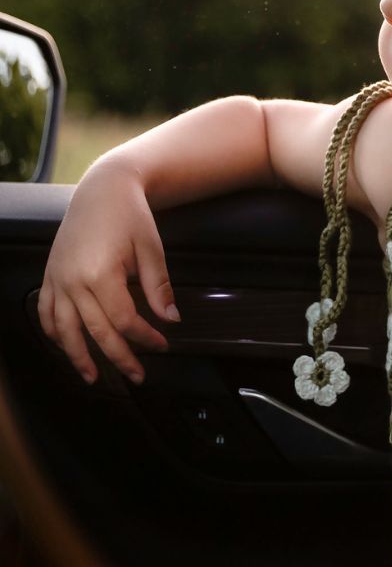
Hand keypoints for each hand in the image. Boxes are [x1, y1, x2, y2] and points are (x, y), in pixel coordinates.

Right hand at [38, 158, 179, 384]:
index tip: (163, 345)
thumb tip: (170, 319)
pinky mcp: (50, 274)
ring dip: (78, 356)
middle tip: (137, 376)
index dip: (144, 338)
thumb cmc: (129, 215)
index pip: (123, 321)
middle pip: (96, 332)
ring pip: (64, 329)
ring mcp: (57, 279)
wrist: (103, 189)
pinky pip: (46, 312)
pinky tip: (66, 346)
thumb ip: (159, 288)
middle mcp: (73, 281)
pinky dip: (54, 332)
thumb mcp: (152, 249)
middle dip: (118, 358)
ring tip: (93, 377)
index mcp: (100, 274)